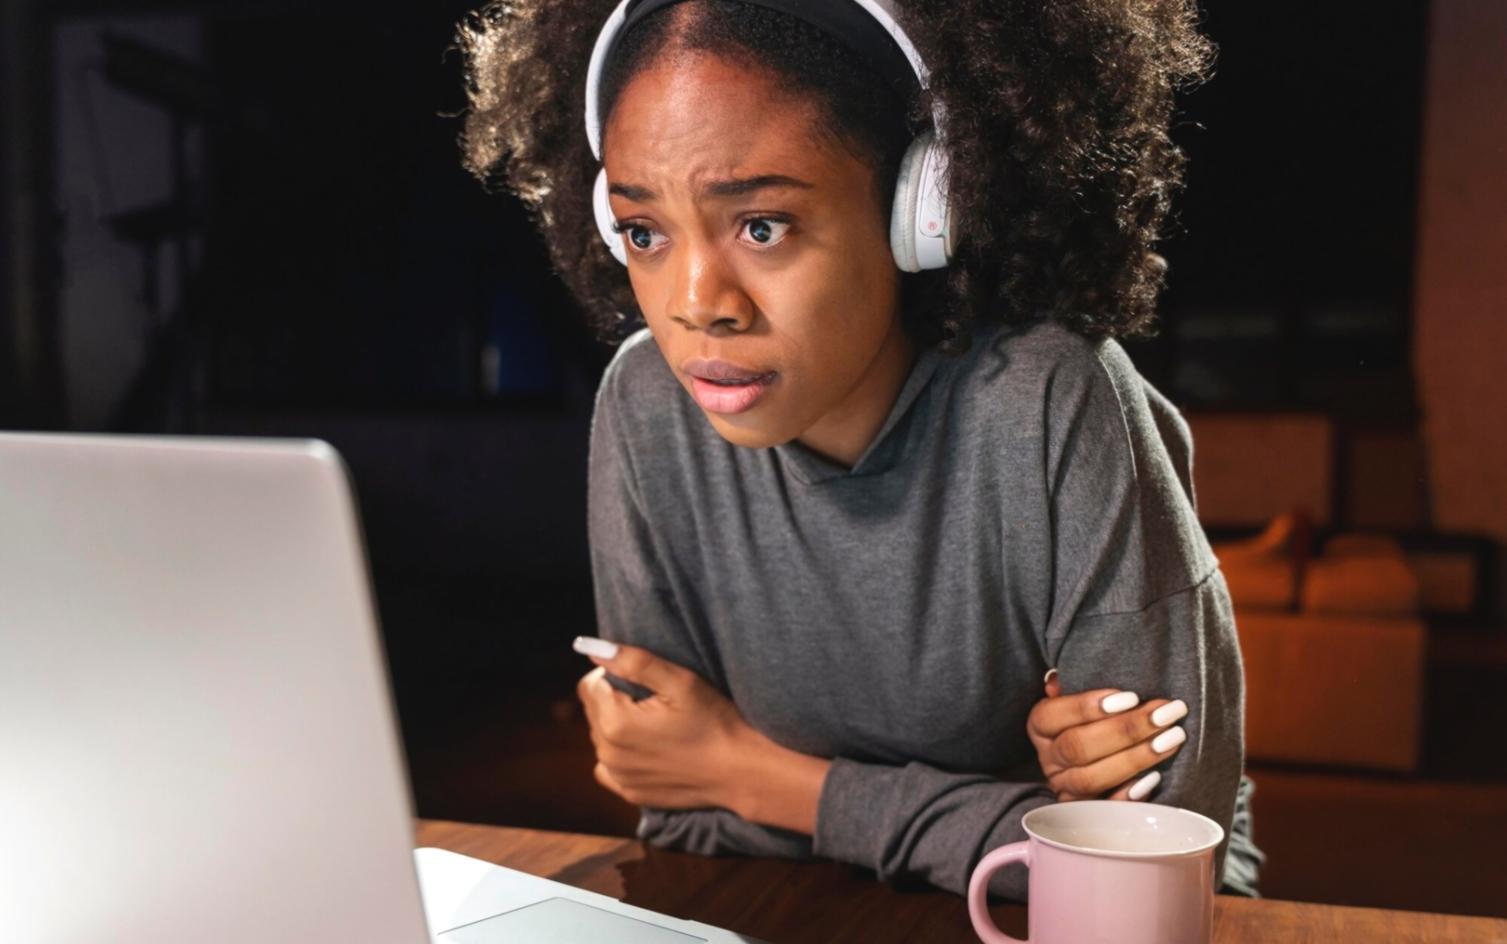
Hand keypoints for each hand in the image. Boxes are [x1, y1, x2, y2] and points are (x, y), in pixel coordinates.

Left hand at [575, 640, 751, 810]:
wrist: (740, 770)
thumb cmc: (713, 720)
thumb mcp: (679, 681)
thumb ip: (633, 662)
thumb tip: (590, 647)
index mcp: (615, 722)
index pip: (589, 685)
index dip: (613, 675)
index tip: (644, 681)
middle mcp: (608, 753)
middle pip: (593, 710)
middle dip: (614, 699)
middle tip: (654, 702)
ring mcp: (618, 776)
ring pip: (600, 736)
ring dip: (617, 725)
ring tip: (656, 725)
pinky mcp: (629, 792)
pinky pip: (608, 766)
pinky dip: (621, 754)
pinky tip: (649, 749)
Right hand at [1027, 670, 1188, 801]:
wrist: (1103, 753)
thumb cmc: (1097, 715)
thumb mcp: (1080, 695)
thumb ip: (1073, 683)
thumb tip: (1059, 678)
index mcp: (1040, 726)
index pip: (1053, 715)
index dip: (1087, 706)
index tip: (1130, 696)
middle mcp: (1048, 759)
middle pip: (1077, 747)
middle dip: (1126, 730)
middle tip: (1167, 713)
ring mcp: (1065, 788)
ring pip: (1091, 778)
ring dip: (1136, 757)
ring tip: (1173, 737)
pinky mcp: (1086, 814)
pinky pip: (1105, 809)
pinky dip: (1129, 794)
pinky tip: (1156, 776)